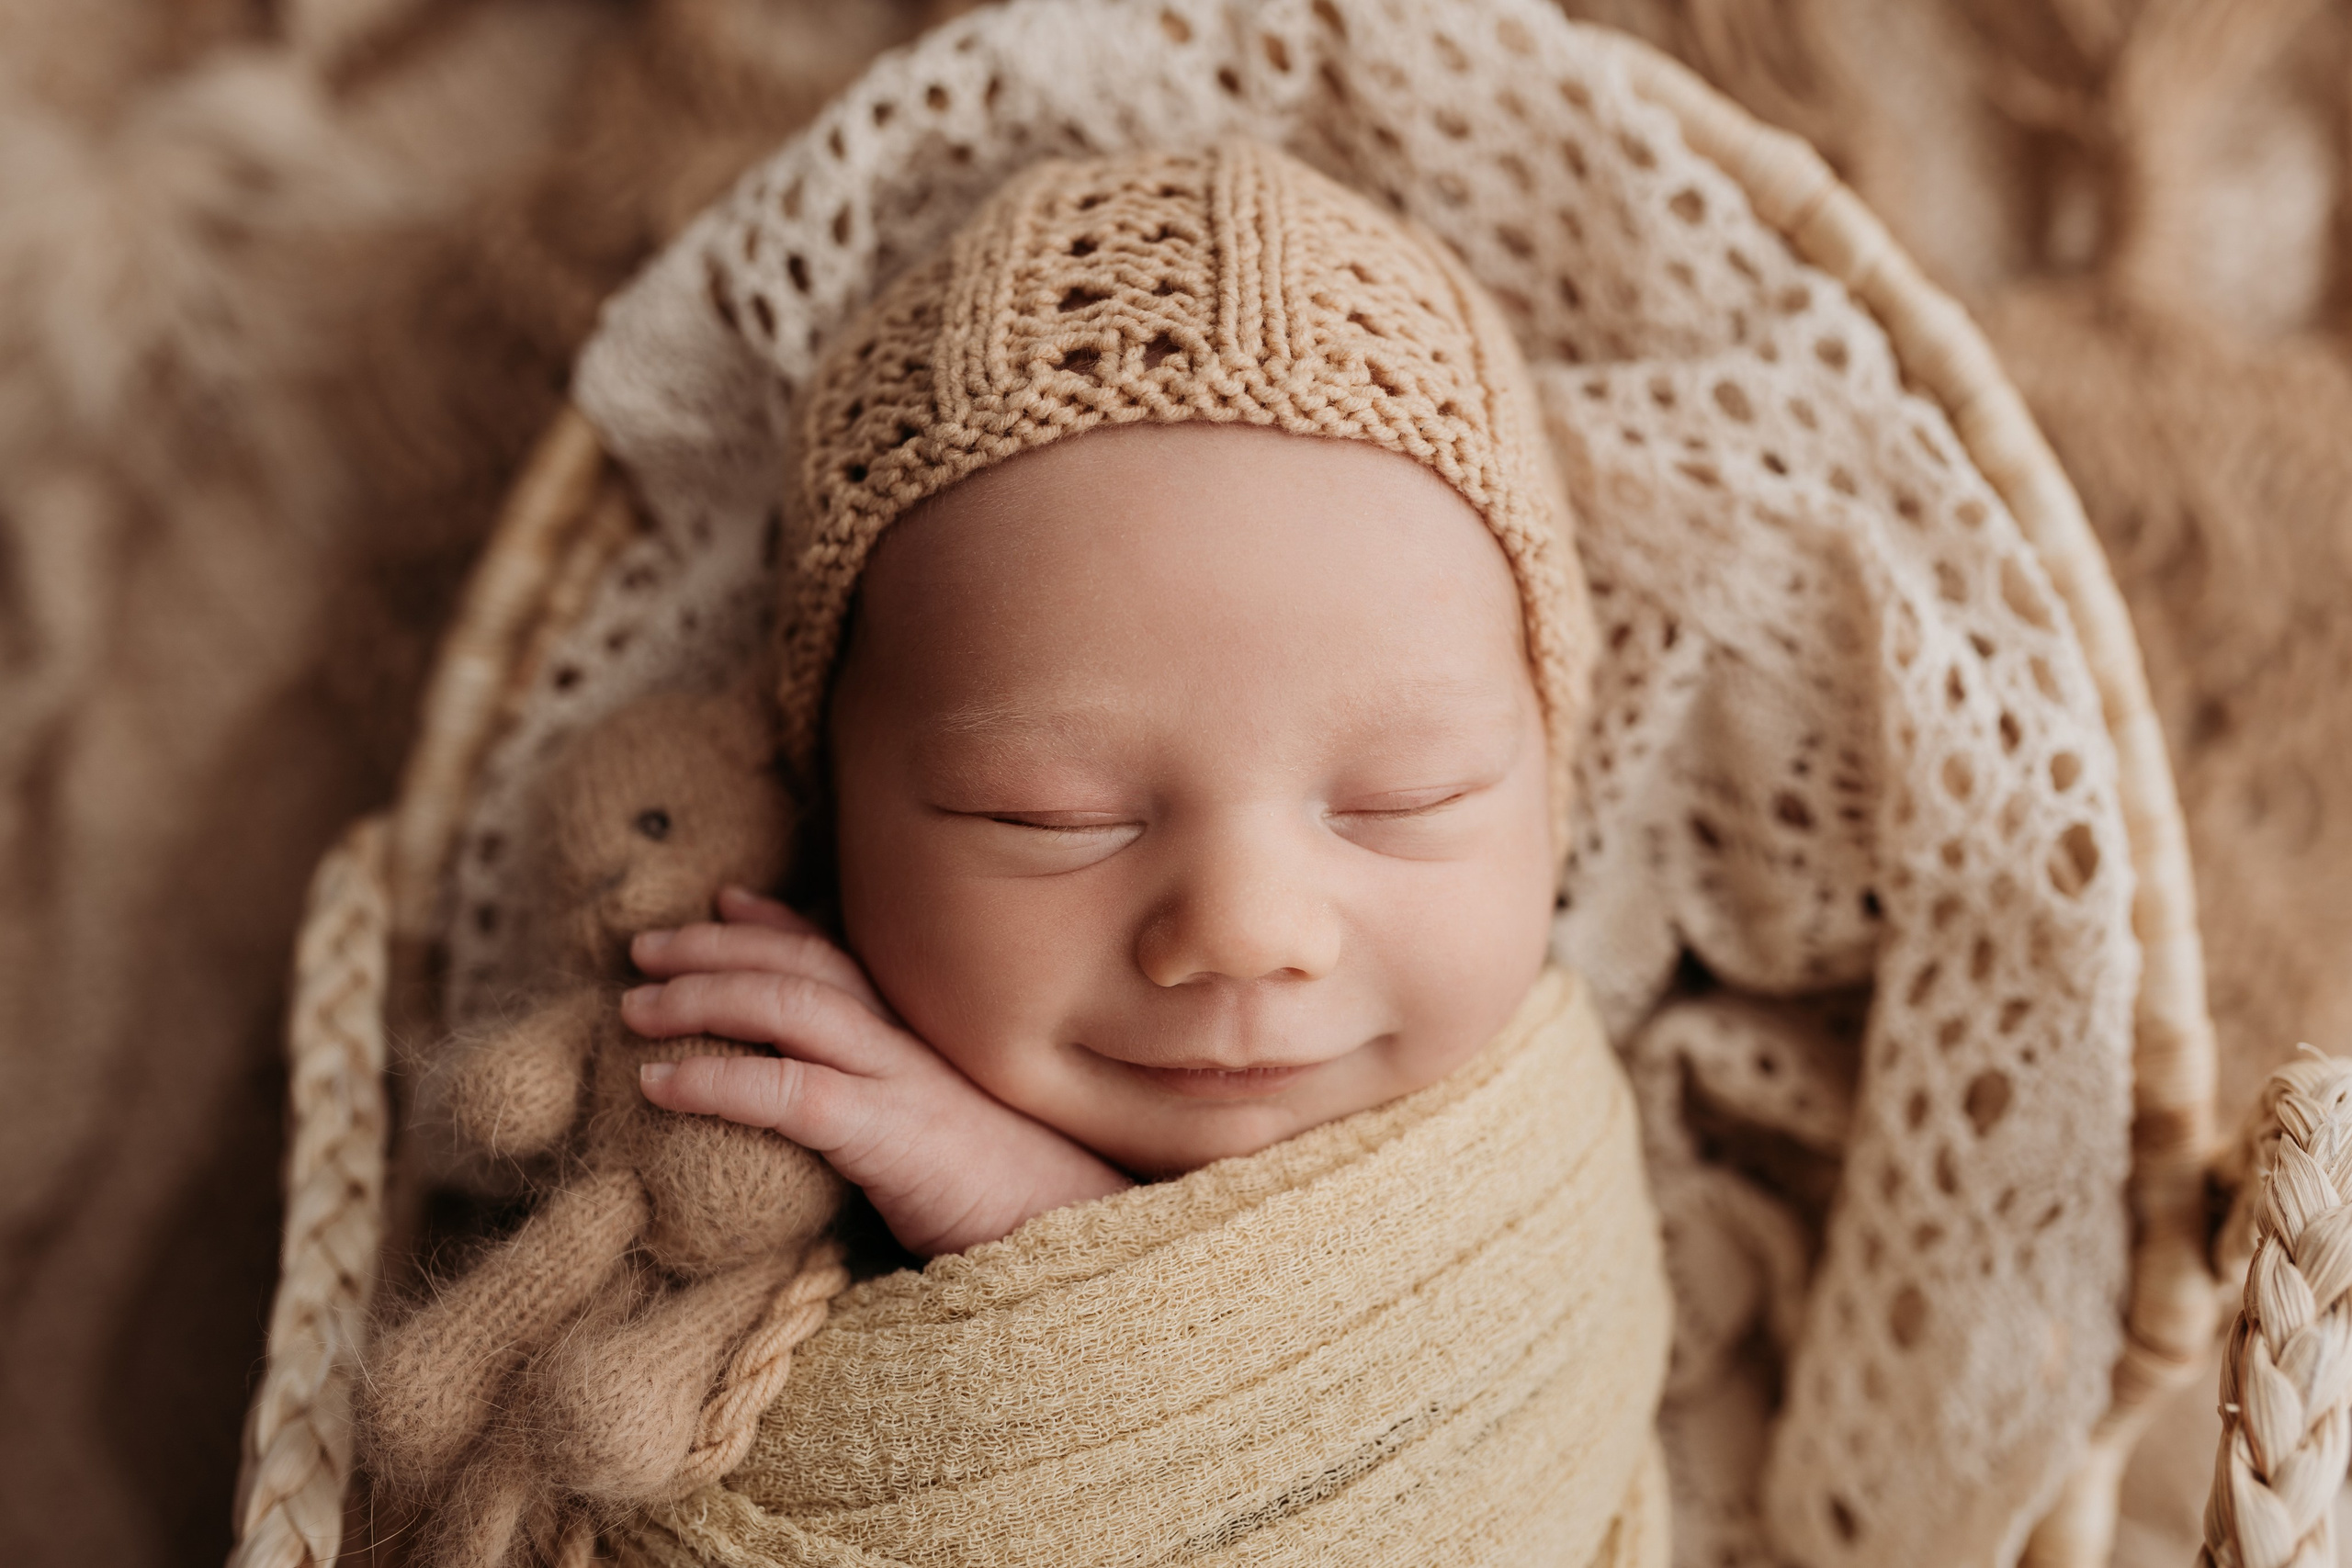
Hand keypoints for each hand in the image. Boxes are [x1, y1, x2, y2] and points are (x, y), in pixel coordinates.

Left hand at [625, 888, 1131, 1255]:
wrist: (1088, 1242)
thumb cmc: (1020, 1207)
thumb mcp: (953, 1137)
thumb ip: (897, 1106)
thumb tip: (831, 1105)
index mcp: (932, 1036)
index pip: (846, 955)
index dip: (777, 924)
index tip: (723, 903)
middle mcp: (918, 1041)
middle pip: (804, 964)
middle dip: (715, 945)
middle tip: (644, 947)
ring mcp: (909, 1082)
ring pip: (790, 1008)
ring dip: (701, 997)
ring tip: (633, 1008)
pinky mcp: (894, 1137)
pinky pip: (790, 1094)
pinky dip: (717, 1081)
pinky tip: (659, 1086)